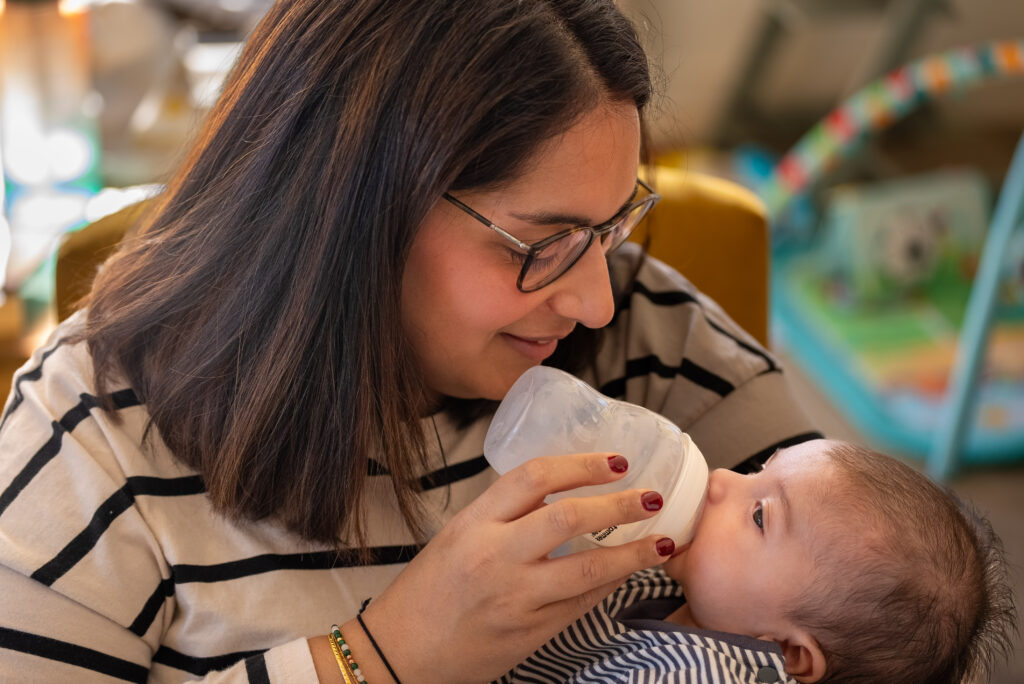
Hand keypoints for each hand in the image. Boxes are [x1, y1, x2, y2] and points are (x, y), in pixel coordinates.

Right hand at [355, 452, 673, 682]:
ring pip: (587, 567)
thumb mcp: (456, 537)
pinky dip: (608, 586)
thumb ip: (503, 517)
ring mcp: (515, 597)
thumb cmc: (425, 593)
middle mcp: (495, 556)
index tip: (615, 461)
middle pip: (569, 517)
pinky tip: (627, 574)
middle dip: (619, 505)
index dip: (581, 464)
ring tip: (662, 542)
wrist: (399, 653)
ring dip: (632, 553)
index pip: (534, 477)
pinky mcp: (530, 633)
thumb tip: (560, 495)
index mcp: (473, 524)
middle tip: (651, 496)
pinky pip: (581, 604)